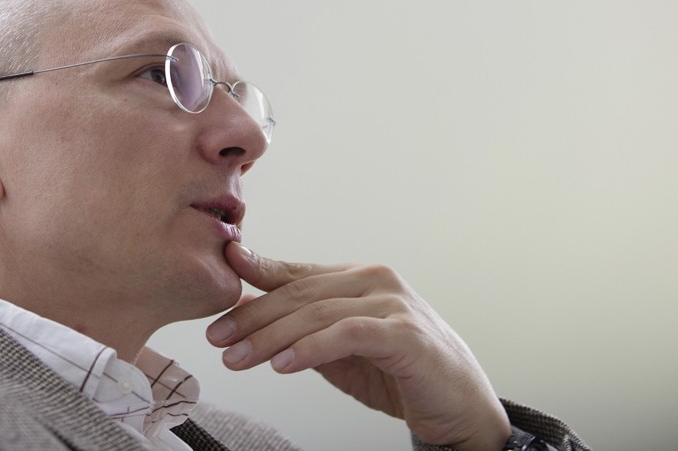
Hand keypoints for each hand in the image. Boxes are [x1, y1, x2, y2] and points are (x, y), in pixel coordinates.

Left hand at [206, 243, 510, 450]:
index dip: (253, 276)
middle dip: (252, 317)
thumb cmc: (399, 372)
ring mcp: (391, 303)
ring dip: (271, 337)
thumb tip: (252, 313)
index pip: (295, 274)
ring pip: (317, 313)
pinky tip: (284, 362)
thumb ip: (303, 327)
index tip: (218, 280)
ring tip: (239, 357)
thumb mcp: (339, 347)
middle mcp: (373, 280)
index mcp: (356, 277)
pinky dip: (311, 348)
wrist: (459, 404)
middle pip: (299, 293)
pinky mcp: (404, 334)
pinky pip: (348, 334)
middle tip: (218, 337)